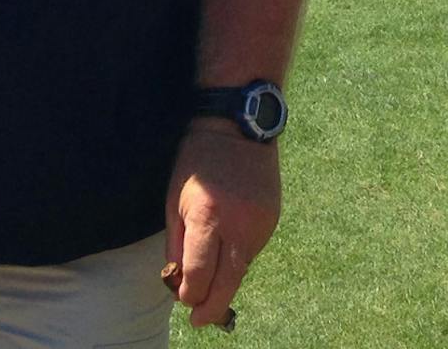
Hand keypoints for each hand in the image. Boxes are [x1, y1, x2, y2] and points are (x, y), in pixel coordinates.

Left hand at [165, 124, 280, 328]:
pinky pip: (253, 249)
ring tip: (211, 279)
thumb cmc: (198, 162)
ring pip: (242, 267)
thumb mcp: (174, 201)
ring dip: (226, 278)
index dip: (189, 295)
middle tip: (201, 320)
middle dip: (211, 306)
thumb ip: (177, 245)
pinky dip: (239, 255)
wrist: (239, 127)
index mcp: (207, 219)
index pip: (199, 276)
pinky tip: (228, 247)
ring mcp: (261, 224)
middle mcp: (239, 225)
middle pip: (227, 283)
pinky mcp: (273, 219)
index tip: (184, 302)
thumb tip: (181, 281)